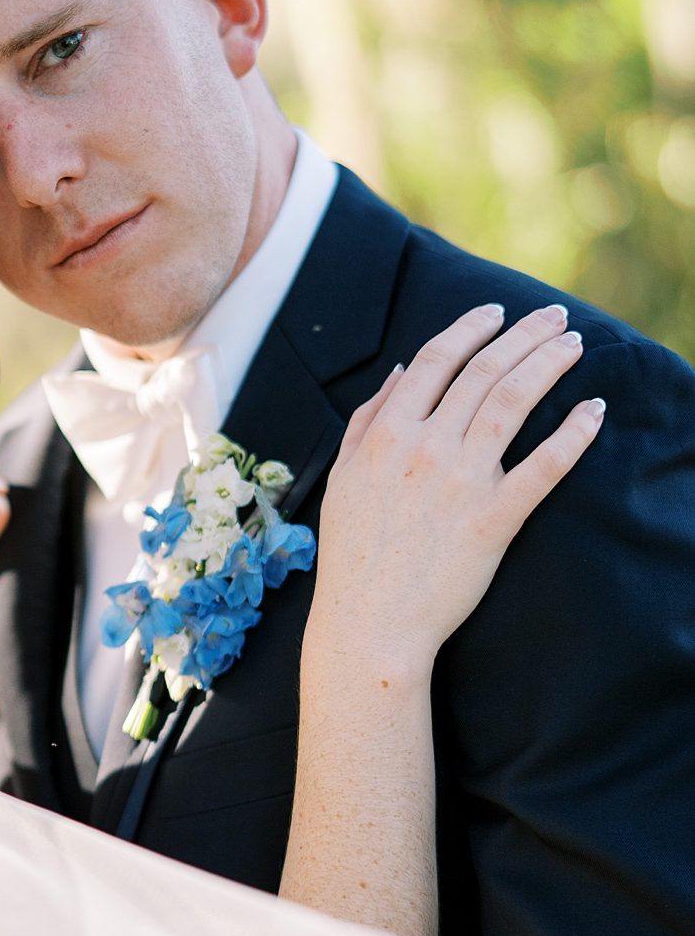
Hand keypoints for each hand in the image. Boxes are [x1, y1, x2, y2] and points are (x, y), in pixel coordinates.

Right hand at [308, 302, 604, 682]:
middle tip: (554, 316)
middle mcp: (424, 448)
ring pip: (513, 402)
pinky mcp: (494, 518)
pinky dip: (574, 432)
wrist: (369, 622)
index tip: (495, 312)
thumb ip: (367, 419)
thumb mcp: (343, 478)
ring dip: (549, 364)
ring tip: (574, 344)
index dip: (469, 329)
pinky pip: (544, 465)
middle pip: (483, 372)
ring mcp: (461, 482)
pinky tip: (593, 409)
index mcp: (385, 435)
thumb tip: (401, 369)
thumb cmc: (352, 554)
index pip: (435, 360)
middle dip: (524, 335)